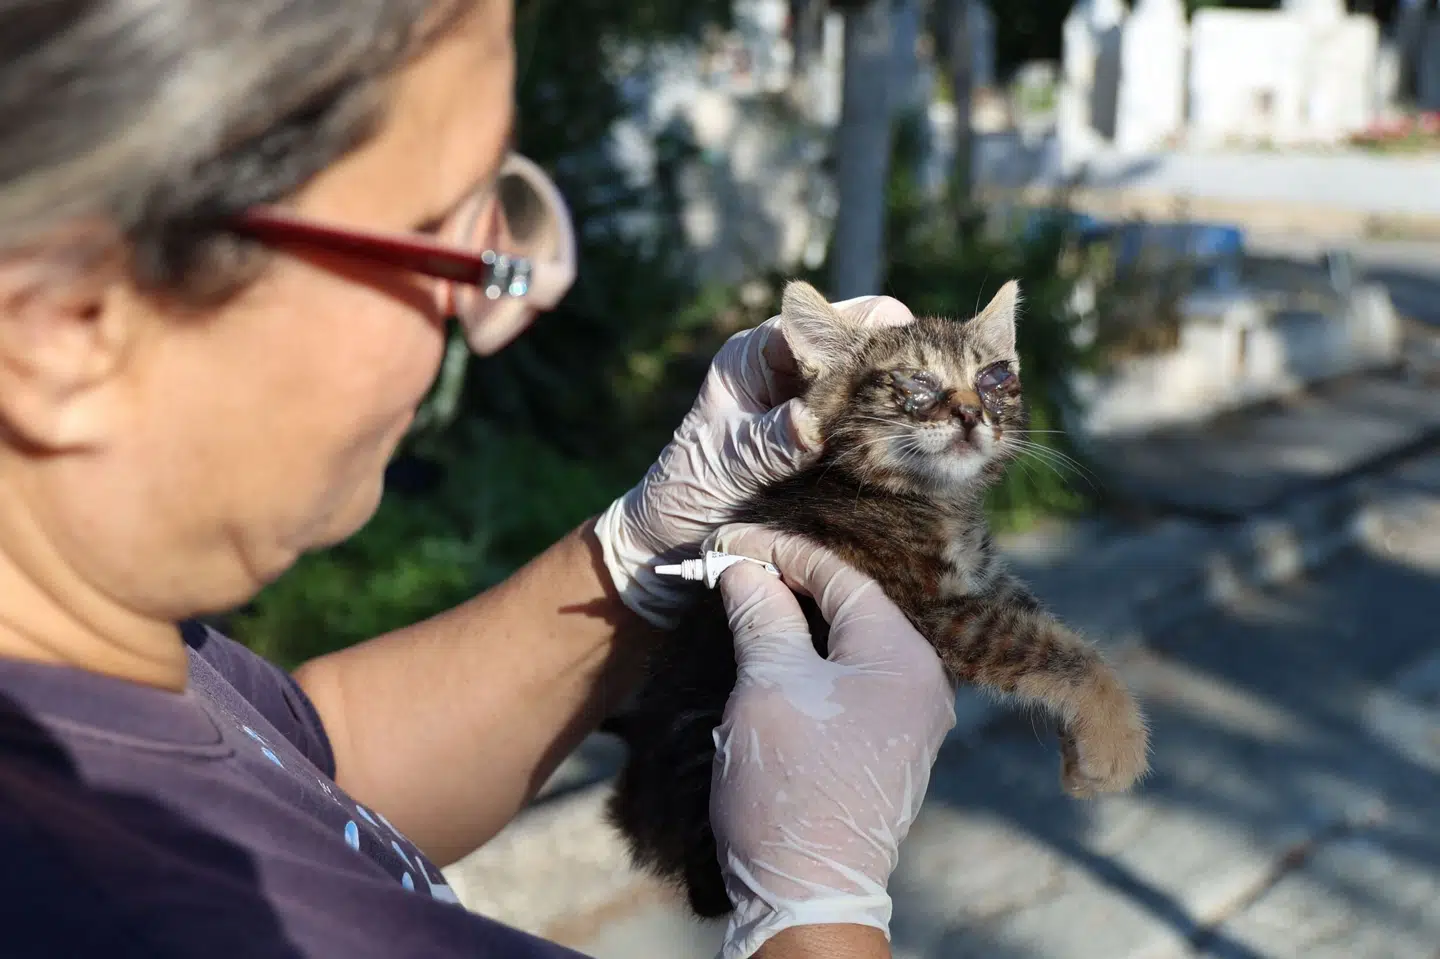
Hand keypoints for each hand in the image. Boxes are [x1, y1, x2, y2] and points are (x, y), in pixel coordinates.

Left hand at [593, 295, 914, 627]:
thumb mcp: (726, 466)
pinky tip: (919, 452)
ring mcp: (813, 404)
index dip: (868, 332)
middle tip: (935, 398)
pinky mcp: (828, 441)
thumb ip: (769, 442)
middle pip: (860, 344)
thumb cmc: (685, 493)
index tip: (907, 361)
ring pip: (874, 385)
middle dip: (899, 365)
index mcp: (756, 354)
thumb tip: (811, 422)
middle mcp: (789, 370)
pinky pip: (871, 426)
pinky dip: (894, 435)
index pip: (822, 319)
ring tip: (935, 425)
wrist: (674, 541)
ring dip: (902, 403)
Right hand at [706, 525, 956, 958]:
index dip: (782, 553)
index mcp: (904, 657)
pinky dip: (813, 657)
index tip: (732, 541)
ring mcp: (912, 718)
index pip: (841, 578)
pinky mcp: (891, 746)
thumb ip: (761, 613)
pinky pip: (854, 679)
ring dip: (799, 622)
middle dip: (790, 584)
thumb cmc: (788, 784)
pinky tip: (775, 649)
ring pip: (850, 644)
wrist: (808, 892)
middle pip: (852, 607)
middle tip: (735, 568)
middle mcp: (923, 681)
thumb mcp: (768, 684)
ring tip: (747, 601)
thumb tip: (745, 566)